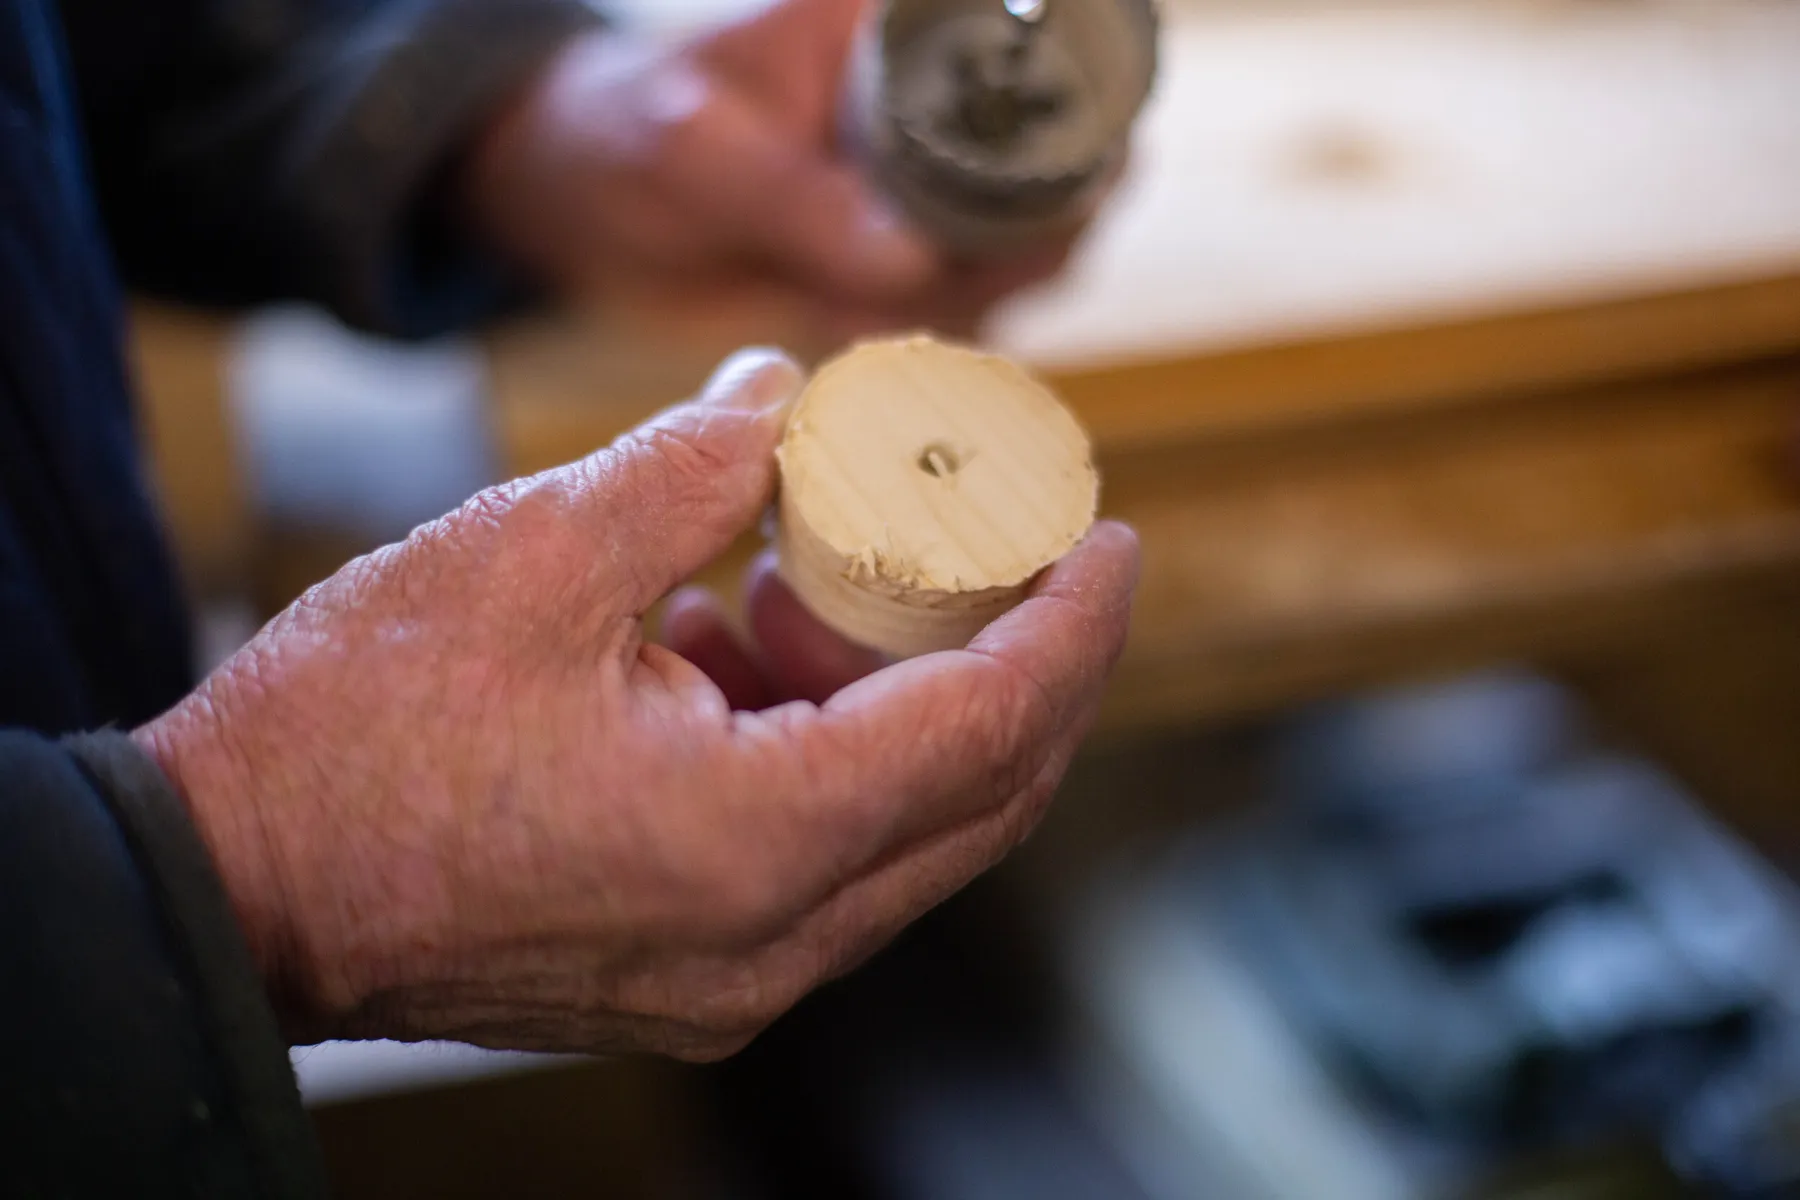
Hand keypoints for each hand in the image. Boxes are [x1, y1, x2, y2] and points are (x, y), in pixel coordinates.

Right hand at [134, 349, 1137, 1058]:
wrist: (227, 886)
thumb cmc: (353, 735)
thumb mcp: (531, 555)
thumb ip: (692, 470)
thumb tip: (783, 398)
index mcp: (757, 842)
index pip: (993, 730)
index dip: (1073, 626)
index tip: (1110, 538)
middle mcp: (770, 941)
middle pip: (978, 797)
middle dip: (1016, 663)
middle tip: (1015, 551)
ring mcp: (730, 977)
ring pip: (904, 834)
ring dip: (900, 704)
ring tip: (807, 588)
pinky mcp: (688, 976)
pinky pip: (821, 862)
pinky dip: (824, 754)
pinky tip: (737, 657)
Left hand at [463, 0, 1081, 345]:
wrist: (581, 204)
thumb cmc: (624, 134)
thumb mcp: (695, 150)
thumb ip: (793, 197)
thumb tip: (911, 262)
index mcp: (904, 31)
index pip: (1036, 55)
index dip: (1083, 114)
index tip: (1078, 186)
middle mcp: (936, 112)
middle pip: (1064, 168)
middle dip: (1043, 234)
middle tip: (967, 282)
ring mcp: (927, 199)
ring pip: (1026, 254)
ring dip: (983, 299)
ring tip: (871, 303)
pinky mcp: (903, 273)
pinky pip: (960, 316)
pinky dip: (933, 340)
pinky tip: (852, 329)